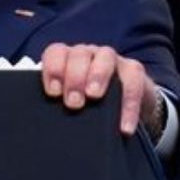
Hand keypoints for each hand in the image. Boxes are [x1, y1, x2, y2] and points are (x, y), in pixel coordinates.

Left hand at [40, 43, 160, 135]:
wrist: (124, 110)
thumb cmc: (88, 105)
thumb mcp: (72, 102)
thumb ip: (59, 104)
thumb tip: (45, 122)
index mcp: (67, 59)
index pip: (56, 53)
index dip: (53, 69)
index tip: (53, 93)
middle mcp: (89, 54)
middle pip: (79, 54)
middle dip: (74, 77)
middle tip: (73, 102)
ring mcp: (112, 60)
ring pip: (105, 57)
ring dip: (98, 75)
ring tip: (94, 97)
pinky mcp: (134, 71)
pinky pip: (133, 82)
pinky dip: (129, 104)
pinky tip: (124, 126)